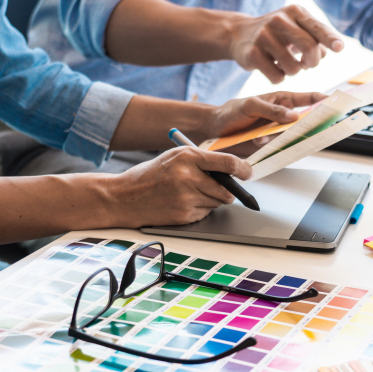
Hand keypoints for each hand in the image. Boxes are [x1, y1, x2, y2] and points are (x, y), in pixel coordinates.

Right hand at [102, 147, 251, 225]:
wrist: (124, 197)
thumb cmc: (150, 175)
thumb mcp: (174, 157)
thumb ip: (200, 161)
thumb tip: (232, 170)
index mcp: (187, 157)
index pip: (227, 163)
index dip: (243, 169)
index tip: (248, 173)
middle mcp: (188, 176)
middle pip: (226, 189)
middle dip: (226, 191)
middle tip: (216, 188)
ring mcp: (186, 197)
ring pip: (217, 202)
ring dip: (210, 200)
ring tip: (189, 194)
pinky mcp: (184, 214)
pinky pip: (205, 214)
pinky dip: (199, 210)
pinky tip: (181, 204)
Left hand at [205, 91, 327, 138]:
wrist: (215, 129)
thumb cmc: (232, 111)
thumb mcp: (250, 105)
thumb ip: (272, 110)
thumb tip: (294, 116)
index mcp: (282, 100)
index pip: (309, 98)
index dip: (324, 100)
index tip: (336, 103)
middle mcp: (283, 116)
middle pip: (306, 121)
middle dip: (313, 124)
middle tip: (319, 127)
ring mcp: (277, 132)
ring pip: (293, 137)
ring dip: (285, 138)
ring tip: (266, 135)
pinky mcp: (270, 146)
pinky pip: (280, 148)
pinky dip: (273, 147)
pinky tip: (258, 141)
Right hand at [227, 5, 344, 83]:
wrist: (240, 33)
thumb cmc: (278, 33)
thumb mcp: (296, 26)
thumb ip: (315, 37)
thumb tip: (327, 51)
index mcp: (294, 12)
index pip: (317, 27)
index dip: (330, 38)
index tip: (340, 48)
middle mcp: (278, 20)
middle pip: (309, 47)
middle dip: (314, 62)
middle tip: (309, 64)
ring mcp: (263, 36)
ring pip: (294, 67)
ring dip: (295, 71)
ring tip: (287, 64)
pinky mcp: (252, 54)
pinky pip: (277, 77)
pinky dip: (279, 77)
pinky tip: (273, 68)